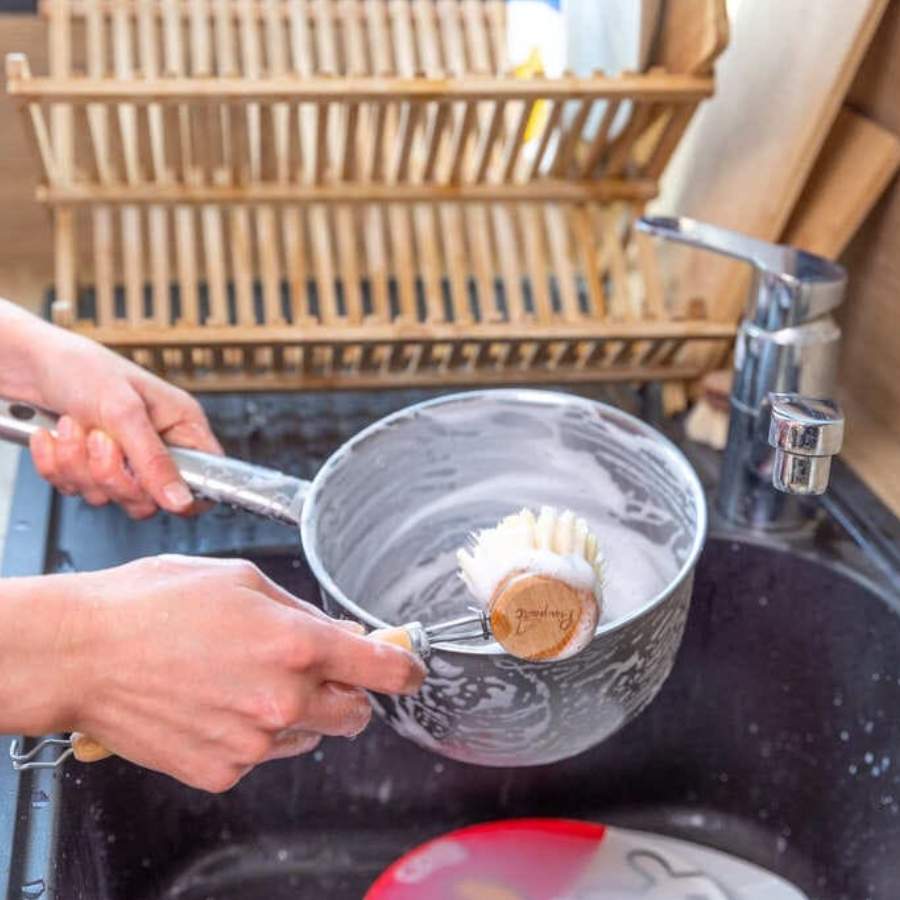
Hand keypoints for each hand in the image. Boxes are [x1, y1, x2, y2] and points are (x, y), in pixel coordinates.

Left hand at [0, 300, 220, 517]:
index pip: (205, 478)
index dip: (186, 494)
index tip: (157, 492)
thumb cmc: (82, 367)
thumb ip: (153, 460)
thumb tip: (181, 499)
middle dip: (112, 474)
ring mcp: (122, 461)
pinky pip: (75, 489)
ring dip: (77, 464)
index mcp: (182, 427)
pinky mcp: (88, 467)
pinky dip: (56, 465)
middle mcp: (156, 446)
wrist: (29, 362)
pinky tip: (54, 436)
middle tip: (100, 440)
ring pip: (108, 496)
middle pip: (149, 499)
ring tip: (72, 426)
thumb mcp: (124, 412)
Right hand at [24, 556, 425, 791]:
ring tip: (243, 679)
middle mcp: (283, 700)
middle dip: (346, 692)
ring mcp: (253, 743)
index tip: (410, 667)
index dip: (406, 668)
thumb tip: (345, 634)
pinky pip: (262, 755)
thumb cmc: (155, 604)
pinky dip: (252, 734)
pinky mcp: (222, 771)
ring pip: (309, 735)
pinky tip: (216, 703)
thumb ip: (303, 612)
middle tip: (314, 670)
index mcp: (297, 645)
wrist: (84, 652)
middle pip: (355, 713)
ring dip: (296, 712)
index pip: (384, 670)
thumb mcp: (242, 581)